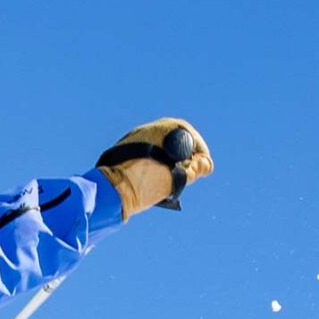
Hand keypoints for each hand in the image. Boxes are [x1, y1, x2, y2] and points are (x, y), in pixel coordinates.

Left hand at [97, 119, 214, 217]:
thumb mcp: (176, 177)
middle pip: (174, 141)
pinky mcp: (124, 152)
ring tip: (175, 179)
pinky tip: (158, 178)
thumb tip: (206, 164)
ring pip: (160, 148)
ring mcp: (134, 140)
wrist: (111, 190)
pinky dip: (157, 164)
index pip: (189, 135)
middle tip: (192, 173)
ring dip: (171, 161)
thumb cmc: (145, 182)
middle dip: (186, 157)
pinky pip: (147, 154)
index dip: (199, 150)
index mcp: (163, 129)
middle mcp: (148, 130)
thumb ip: (195, 169)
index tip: (204, 165)